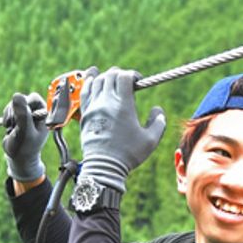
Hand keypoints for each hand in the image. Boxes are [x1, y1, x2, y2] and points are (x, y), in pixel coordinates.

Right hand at [2, 91, 48, 182]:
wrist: (18, 158)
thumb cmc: (24, 148)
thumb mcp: (24, 132)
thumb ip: (23, 115)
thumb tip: (17, 95)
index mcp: (44, 115)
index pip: (34, 99)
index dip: (24, 107)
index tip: (20, 120)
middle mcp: (37, 112)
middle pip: (23, 99)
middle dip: (15, 111)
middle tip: (15, 125)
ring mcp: (28, 113)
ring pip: (15, 103)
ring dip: (10, 115)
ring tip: (11, 128)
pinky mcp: (19, 116)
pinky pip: (10, 108)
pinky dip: (6, 116)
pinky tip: (8, 127)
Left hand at [78, 66, 165, 193]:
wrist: (104, 168)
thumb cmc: (128, 155)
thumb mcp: (151, 140)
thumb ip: (158, 122)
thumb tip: (158, 110)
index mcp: (123, 105)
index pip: (124, 76)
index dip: (132, 75)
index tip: (137, 82)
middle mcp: (106, 103)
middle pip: (110, 75)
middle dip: (120, 74)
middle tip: (126, 82)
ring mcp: (93, 107)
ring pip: (96, 80)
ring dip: (106, 77)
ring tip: (112, 82)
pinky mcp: (85, 114)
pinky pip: (84, 91)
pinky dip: (90, 82)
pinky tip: (94, 81)